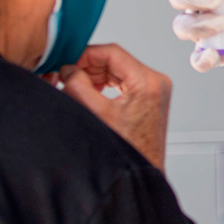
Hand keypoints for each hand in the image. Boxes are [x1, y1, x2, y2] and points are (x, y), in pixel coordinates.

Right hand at [58, 44, 172, 170]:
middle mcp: (156, 82)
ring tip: (77, 86)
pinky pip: (123, 81)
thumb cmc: (127, 149)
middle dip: (89, 66)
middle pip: (115, 60)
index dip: (86, 55)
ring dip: (95, 75)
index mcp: (148, 82)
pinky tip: (91, 92)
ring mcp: (154, 89)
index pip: (112, 52)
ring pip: (117, 70)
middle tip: (68, 76)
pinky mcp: (149, 97)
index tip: (69, 62)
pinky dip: (105, 83)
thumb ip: (78, 85)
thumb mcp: (96, 113)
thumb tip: (68, 69)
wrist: (141, 171)